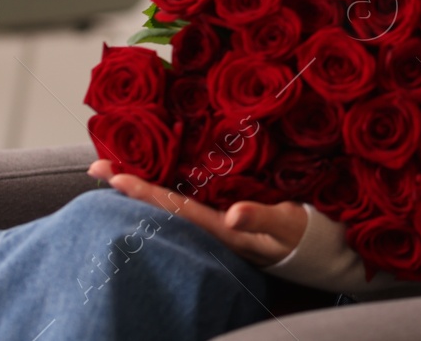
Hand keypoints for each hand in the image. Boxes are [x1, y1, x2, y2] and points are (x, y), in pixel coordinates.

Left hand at [87, 159, 307, 268]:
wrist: (323, 253)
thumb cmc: (306, 237)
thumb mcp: (288, 226)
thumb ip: (263, 219)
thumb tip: (233, 215)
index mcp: (223, 230)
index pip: (174, 209)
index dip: (144, 192)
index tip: (114, 176)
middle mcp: (214, 228)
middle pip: (163, 208)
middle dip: (130, 188)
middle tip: (97, 167)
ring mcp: (219, 223)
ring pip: (172, 205)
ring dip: (144, 188)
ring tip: (114, 170)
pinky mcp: (229, 217)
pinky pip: (189, 201)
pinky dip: (168, 188)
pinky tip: (156, 177)